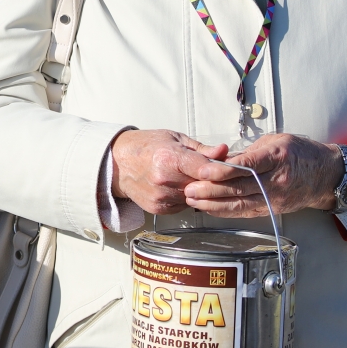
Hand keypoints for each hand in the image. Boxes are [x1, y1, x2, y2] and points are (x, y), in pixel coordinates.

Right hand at [110, 129, 237, 214]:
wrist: (118, 163)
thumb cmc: (145, 147)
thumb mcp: (175, 139)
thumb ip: (201, 149)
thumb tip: (224, 152)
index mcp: (170, 158)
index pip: (206, 169)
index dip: (220, 169)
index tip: (228, 168)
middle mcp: (165, 180)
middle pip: (204, 186)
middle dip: (211, 180)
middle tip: (210, 172)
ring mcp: (161, 197)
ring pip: (196, 198)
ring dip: (198, 191)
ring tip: (188, 176)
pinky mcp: (159, 209)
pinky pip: (184, 206)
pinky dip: (186, 198)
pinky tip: (177, 186)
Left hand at [182, 133, 343, 217]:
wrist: (327, 176)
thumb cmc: (300, 153)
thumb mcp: (276, 141)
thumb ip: (249, 151)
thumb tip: (222, 158)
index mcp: (277, 158)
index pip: (246, 166)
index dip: (222, 169)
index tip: (203, 170)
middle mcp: (277, 181)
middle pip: (239, 188)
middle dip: (211, 189)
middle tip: (189, 188)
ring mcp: (276, 198)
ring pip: (240, 204)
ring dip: (214, 204)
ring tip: (193, 200)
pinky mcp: (274, 209)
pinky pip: (246, 212)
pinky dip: (226, 211)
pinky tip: (210, 209)